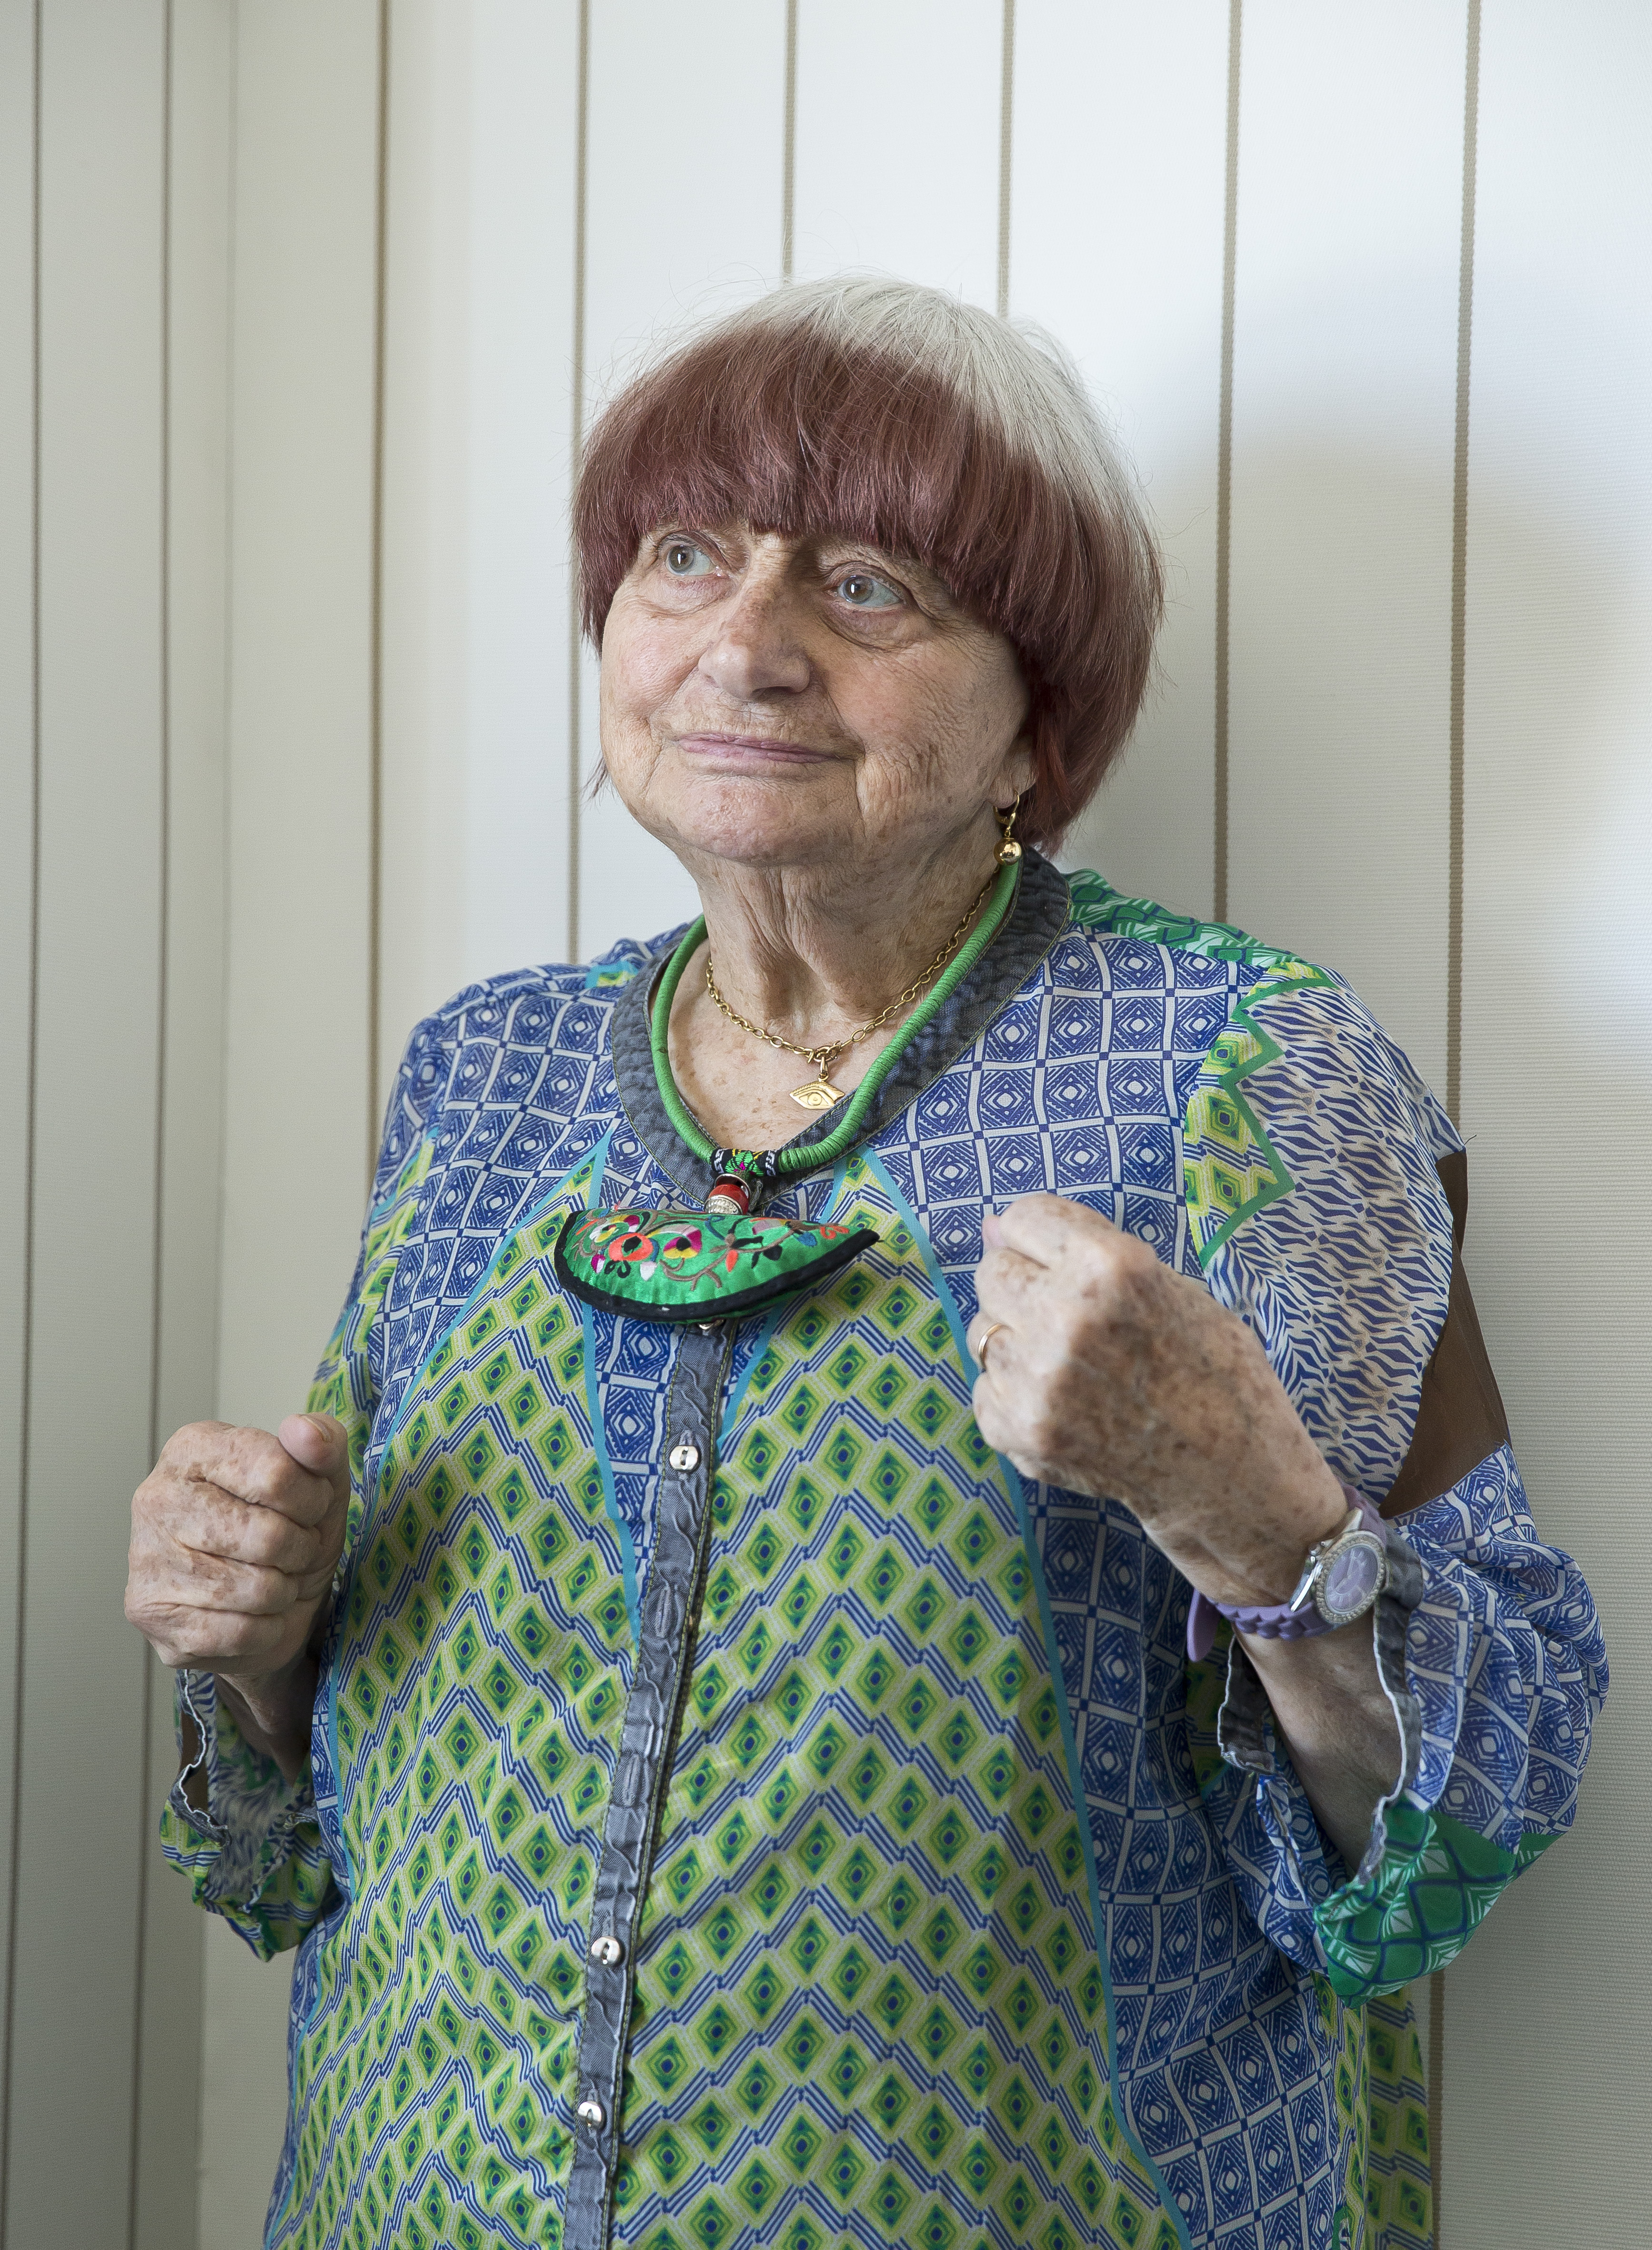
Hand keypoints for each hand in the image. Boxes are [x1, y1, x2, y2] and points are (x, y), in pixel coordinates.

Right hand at [126, 1415, 349, 1776]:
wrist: (272, 1605)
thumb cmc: (288, 1529)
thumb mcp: (321, 1480)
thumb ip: (322, 1442)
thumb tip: (305, 1432)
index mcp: (192, 1447)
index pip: (276, 1472)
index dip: (312, 1499)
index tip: (309, 1506)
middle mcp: (156, 1497)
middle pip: (267, 1535)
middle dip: (299, 1549)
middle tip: (291, 1549)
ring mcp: (146, 1559)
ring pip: (255, 1588)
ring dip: (283, 1590)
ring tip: (271, 1578)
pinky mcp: (151, 1617)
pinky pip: (239, 1631)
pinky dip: (265, 1629)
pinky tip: (252, 1613)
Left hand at [969, 1195, 1345, 1606]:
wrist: (1226, 1473)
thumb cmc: (1209, 1369)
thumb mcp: (1169, 1286)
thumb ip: (1080, 1250)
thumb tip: (992, 1226)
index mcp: (1110, 1267)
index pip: (1025, 1217)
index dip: (1043, 1238)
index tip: (1060, 1260)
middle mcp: (1066, 1317)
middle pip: (994, 1271)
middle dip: (1026, 1286)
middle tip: (1070, 1318)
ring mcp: (1038, 1380)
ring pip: (981, 1331)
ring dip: (1016, 1341)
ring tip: (1072, 1365)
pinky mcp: (1020, 1430)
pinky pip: (984, 1387)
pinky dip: (1014, 1393)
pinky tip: (1065, 1404)